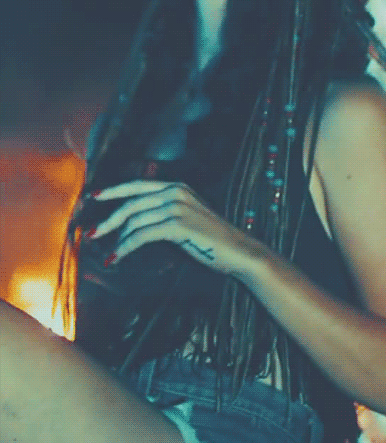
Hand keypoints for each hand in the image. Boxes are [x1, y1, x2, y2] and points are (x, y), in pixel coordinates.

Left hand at [87, 180, 264, 277]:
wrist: (238, 251)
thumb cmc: (212, 239)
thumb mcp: (187, 217)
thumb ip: (165, 213)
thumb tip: (134, 223)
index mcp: (177, 186)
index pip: (137, 185)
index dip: (114, 190)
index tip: (94, 196)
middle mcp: (175, 192)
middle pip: (132, 203)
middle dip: (108, 219)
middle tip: (91, 233)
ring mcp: (177, 207)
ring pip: (135, 220)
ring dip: (116, 239)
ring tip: (106, 252)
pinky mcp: (178, 225)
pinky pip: (142, 235)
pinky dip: (126, 247)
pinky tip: (118, 257)